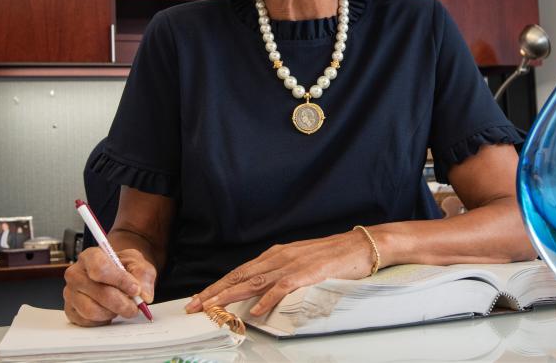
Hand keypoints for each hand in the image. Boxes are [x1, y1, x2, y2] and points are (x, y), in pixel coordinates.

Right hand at [64, 247, 156, 325]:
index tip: (136, 290)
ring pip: (92, 310)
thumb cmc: (124, 267)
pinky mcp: (70, 310)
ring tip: (121, 307)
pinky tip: (109, 311)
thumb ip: (143, 276)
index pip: (100, 269)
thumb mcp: (138, 264)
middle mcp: (75, 274)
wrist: (116, 275)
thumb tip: (145, 296)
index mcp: (90, 256)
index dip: (120, 281)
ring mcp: (70, 293)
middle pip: (99, 293)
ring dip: (113, 312)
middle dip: (122, 303)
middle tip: (135, 307)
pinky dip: (103, 320)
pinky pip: (87, 322)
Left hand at [185, 229, 377, 315]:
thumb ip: (282, 274)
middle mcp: (280, 256)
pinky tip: (255, 310)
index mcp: (277, 254)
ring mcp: (293, 264)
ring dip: (231, 295)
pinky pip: (283, 286)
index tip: (201, 297)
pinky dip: (267, 299)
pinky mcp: (308, 273)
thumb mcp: (301, 262)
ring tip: (213, 307)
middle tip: (195, 305)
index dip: (219, 285)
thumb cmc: (333, 256)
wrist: (360, 246)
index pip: (241, 271)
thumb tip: (263, 293)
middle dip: (215, 291)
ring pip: (254, 281)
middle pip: (240, 275)